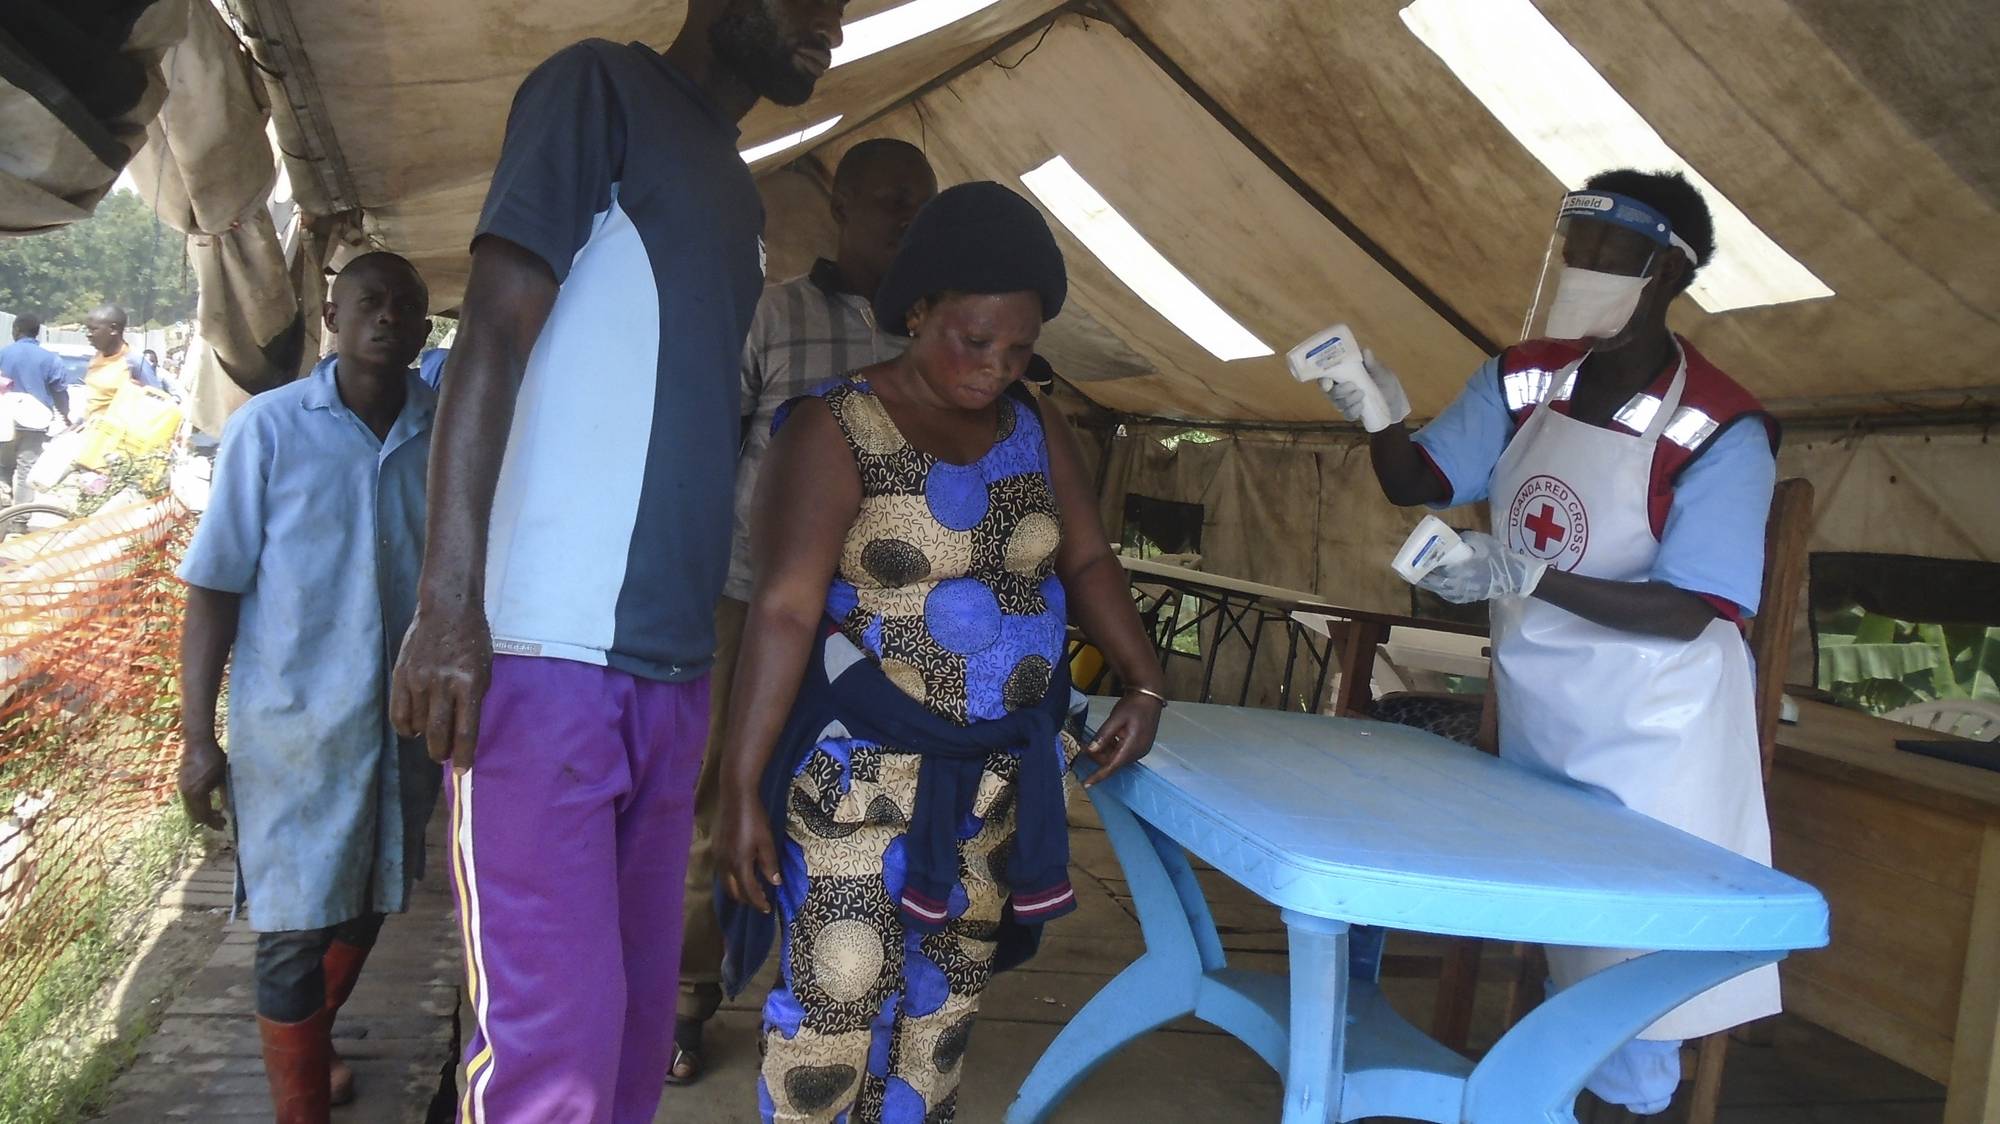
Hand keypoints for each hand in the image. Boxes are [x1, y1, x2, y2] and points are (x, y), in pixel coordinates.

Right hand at [178, 735, 227, 830]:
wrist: (197, 742)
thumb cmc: (214, 758)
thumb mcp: (224, 777)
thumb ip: (226, 794)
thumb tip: (230, 809)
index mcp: (196, 793)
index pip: (204, 815)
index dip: (214, 823)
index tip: (224, 825)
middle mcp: (186, 793)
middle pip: (195, 815)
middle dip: (208, 820)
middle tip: (221, 822)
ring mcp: (181, 788)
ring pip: (190, 808)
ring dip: (202, 813)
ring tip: (216, 813)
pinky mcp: (181, 782)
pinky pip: (188, 800)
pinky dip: (197, 805)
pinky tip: (207, 802)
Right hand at [391, 600, 492, 768]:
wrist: (447, 608)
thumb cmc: (472, 640)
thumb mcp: (483, 670)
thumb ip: (472, 700)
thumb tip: (462, 732)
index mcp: (469, 684)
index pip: (465, 731)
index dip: (463, 756)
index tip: (462, 770)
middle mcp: (442, 684)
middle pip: (438, 734)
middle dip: (441, 752)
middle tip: (444, 757)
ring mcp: (418, 680)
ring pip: (417, 726)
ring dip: (425, 738)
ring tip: (432, 736)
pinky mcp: (401, 676)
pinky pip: (398, 713)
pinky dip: (405, 727)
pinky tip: (413, 729)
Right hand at [716, 787, 781, 913]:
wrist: (735, 797)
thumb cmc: (754, 819)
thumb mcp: (766, 842)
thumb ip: (769, 864)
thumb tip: (775, 883)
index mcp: (739, 864)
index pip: (749, 891)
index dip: (758, 902)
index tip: (767, 909)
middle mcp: (724, 864)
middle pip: (733, 891)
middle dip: (746, 899)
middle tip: (761, 900)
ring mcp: (718, 856)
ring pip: (725, 883)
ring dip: (738, 889)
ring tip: (753, 888)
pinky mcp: (716, 848)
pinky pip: (722, 872)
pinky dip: (732, 879)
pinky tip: (742, 872)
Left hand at [1081, 692, 1162, 787]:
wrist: (1149, 697)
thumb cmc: (1133, 705)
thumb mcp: (1116, 718)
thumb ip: (1104, 735)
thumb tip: (1091, 750)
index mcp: (1132, 746)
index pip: (1112, 766)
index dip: (1098, 775)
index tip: (1086, 783)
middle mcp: (1138, 752)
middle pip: (1113, 762)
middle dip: (1098, 757)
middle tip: (1083, 746)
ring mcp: (1141, 750)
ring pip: (1117, 758)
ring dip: (1104, 752)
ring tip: (1092, 742)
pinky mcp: (1141, 746)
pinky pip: (1123, 753)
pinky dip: (1112, 749)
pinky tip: (1107, 739)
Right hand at [1320, 349, 1410, 432]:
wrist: (1395, 400)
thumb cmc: (1385, 380)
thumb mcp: (1380, 370)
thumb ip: (1372, 363)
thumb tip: (1365, 351)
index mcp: (1342, 373)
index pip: (1325, 376)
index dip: (1322, 380)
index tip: (1327, 382)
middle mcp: (1339, 387)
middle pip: (1329, 392)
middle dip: (1339, 390)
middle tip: (1353, 386)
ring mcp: (1345, 401)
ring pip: (1337, 403)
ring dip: (1348, 400)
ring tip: (1362, 394)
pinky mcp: (1351, 412)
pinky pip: (1347, 414)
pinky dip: (1353, 411)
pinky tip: (1361, 406)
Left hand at [1416, 530, 1548, 603]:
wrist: (1515, 578)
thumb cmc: (1497, 559)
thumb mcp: (1480, 543)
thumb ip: (1463, 541)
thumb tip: (1450, 539)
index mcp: (1456, 574)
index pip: (1430, 573)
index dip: (1419, 566)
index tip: (1411, 558)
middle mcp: (1454, 587)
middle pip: (1430, 582)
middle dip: (1422, 572)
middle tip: (1415, 562)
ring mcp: (1459, 595)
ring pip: (1437, 588)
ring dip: (1430, 579)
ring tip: (1423, 568)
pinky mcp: (1465, 598)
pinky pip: (1446, 591)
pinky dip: (1440, 584)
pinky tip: (1439, 576)